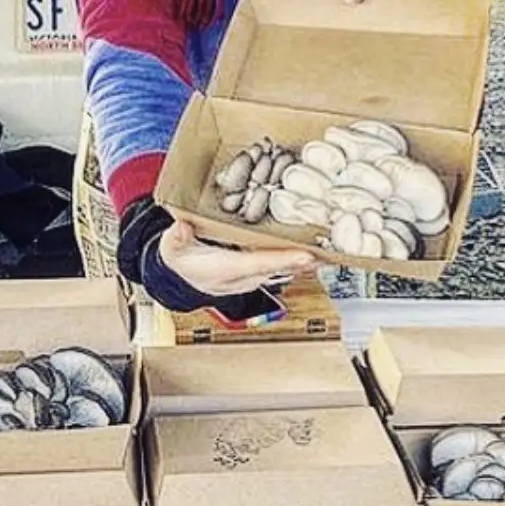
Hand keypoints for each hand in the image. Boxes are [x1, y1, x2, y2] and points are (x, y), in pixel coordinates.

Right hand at [158, 218, 317, 296]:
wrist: (185, 276)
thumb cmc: (181, 260)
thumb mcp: (172, 247)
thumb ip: (177, 237)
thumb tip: (182, 227)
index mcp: (224, 270)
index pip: (257, 264)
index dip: (282, 260)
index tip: (306, 255)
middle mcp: (244, 277)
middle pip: (280, 269)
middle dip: (305, 260)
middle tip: (332, 250)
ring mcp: (254, 277)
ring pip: (286, 270)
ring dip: (308, 261)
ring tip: (332, 249)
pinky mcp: (260, 272)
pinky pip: (283, 267)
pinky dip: (300, 259)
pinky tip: (316, 251)